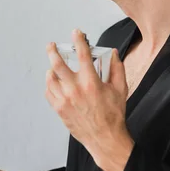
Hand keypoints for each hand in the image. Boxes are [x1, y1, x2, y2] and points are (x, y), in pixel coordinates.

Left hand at [45, 28, 130, 161]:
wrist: (104, 138)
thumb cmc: (113, 115)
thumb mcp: (121, 89)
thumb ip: (117, 68)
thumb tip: (113, 53)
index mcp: (91, 82)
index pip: (82, 55)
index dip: (78, 40)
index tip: (76, 33)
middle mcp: (75, 90)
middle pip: (58, 64)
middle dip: (53, 51)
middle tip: (52, 45)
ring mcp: (65, 100)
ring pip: (51, 78)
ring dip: (51, 69)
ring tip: (53, 67)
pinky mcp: (60, 109)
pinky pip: (49, 92)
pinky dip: (50, 85)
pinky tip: (54, 83)